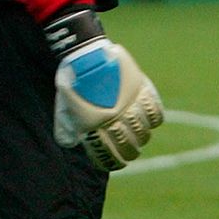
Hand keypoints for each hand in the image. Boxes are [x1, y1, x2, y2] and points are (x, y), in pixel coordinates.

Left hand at [46, 9, 164, 169]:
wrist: (84, 55)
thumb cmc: (72, 82)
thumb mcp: (64, 108)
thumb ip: (67, 128)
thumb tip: (72, 143)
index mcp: (93, 125)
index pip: (110, 153)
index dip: (117, 162)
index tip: (121, 163)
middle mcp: (113, 117)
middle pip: (130, 145)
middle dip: (133, 152)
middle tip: (133, 151)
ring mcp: (127, 103)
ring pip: (143, 130)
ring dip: (143, 136)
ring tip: (141, 135)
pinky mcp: (139, 88)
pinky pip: (154, 110)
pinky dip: (155, 118)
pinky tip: (152, 120)